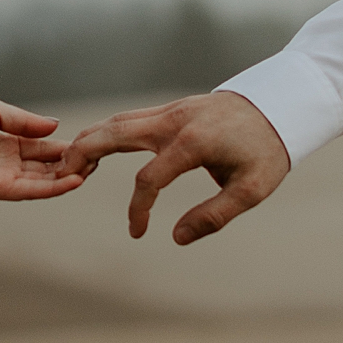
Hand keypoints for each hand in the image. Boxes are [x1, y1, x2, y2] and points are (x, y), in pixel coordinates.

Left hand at [0, 94, 84, 200]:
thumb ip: (25, 122)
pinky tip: (73, 180)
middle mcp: (6, 163)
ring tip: (92, 171)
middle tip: (99, 159)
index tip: (92, 143)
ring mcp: (1, 178)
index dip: (68, 147)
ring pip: (42, 182)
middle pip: (47, 167)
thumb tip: (57, 127)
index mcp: (7, 142)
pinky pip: (28, 191)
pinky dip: (51, 188)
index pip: (44, 147)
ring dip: (67, 178)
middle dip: (73, 164)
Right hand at [60, 91, 288, 243]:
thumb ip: (214, 216)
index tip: (137, 233)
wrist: (281, 105)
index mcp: (194, 143)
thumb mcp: (252, 190)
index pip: (149, 179)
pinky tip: (94, 148)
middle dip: (84, 155)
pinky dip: (106, 132)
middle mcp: (175, 121)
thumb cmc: (268, 150)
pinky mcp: (171, 109)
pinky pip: (129, 118)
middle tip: (61, 177)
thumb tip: (177, 237)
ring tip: (69, 165)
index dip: (137, 210)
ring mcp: (170, 110)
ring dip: (90, 141)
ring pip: (117, 121)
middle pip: (115, 133)